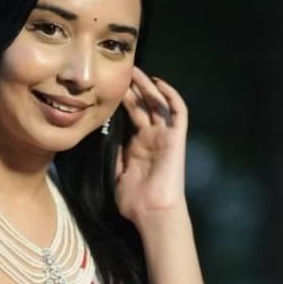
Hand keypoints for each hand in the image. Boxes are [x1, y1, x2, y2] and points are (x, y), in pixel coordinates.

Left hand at [114, 67, 188, 225]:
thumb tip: (104, 133)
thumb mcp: (116, 172)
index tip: (108, 86)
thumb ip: (114, 152)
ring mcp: (164, 136)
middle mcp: (152, 137)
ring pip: (157, 104)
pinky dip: (170, 96)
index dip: (122, 100)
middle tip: (119, 71)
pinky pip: (178, 112)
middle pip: (143, 105)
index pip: (131, 115)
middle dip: (133, 87)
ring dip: (148, 87)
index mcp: (137, 145)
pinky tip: (159, 83)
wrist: (152, 212)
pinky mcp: (176, 138)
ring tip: (135, 71)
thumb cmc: (135, 200)